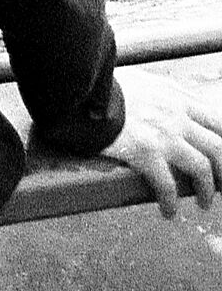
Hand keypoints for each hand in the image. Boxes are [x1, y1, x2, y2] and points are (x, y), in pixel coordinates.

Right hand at [103, 66, 221, 216]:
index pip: (216, 119)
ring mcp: (163, 134)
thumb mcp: (141, 79)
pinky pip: (168, 185)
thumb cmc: (105, 84)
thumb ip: (159, 92)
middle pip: (218, 146)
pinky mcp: (145, 152)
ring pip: (202, 168)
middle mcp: (176, 114)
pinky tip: (168, 211)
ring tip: (203, 202)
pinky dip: (171, 202)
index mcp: (175, 95)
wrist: (82, 89)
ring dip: (207, 190)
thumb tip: (165, 102)